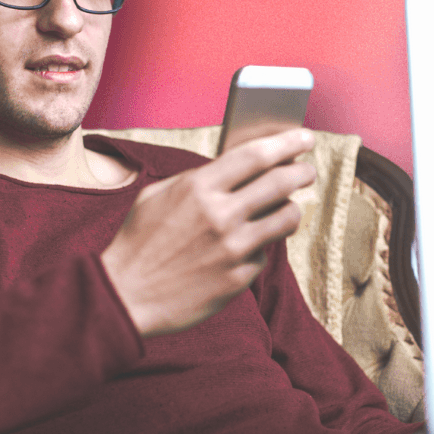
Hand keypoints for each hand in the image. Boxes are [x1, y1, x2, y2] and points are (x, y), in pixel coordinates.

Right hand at [101, 129, 316, 336]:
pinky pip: (264, 254)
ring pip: (287, 219)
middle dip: (302, 171)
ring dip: (293, 209)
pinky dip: (260, 247)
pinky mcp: (238, 279)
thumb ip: (197, 179)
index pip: (255, 156)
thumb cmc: (139, 242)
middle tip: (307, 170)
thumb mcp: (158, 196)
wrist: (125, 296)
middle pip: (281, 183)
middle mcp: (221, 216)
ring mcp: (233, 249)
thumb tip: (235, 167)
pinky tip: (247, 247)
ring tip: (289, 207)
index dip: (286, 142)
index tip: (304, 137)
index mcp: (199, 188)